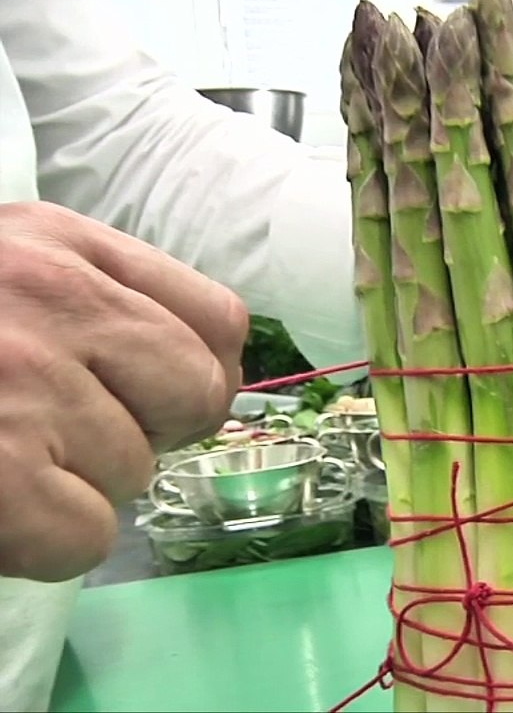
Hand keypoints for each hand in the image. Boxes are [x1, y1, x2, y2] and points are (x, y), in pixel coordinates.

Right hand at [0, 202, 247, 581]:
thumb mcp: (6, 272)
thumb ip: (97, 300)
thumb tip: (201, 378)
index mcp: (60, 240)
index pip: (219, 318)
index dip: (199, 375)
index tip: (152, 398)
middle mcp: (52, 297)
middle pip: (199, 394)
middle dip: (148, 431)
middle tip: (66, 436)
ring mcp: (24, 382)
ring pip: (137, 470)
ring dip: (81, 486)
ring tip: (5, 453)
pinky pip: (89, 537)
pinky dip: (47, 543)